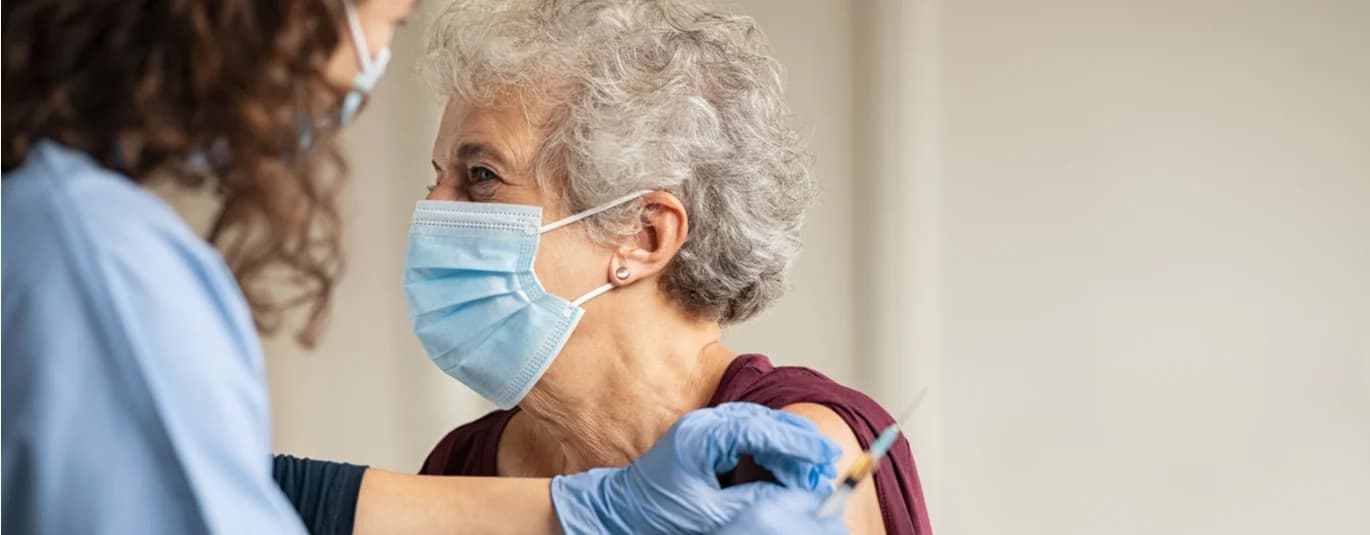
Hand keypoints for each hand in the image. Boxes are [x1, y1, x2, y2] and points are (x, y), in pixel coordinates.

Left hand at [550, 402, 841, 533]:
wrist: (619, 515)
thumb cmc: (653, 514)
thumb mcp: (709, 514)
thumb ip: (753, 501)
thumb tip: (794, 494)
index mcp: (700, 436)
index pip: (760, 428)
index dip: (796, 442)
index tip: (824, 455)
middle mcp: (705, 425)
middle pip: (765, 423)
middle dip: (798, 444)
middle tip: (826, 464)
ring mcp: (707, 431)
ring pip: (761, 429)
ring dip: (788, 449)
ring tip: (812, 470)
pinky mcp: (709, 443)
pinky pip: (750, 440)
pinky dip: (772, 453)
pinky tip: (787, 471)